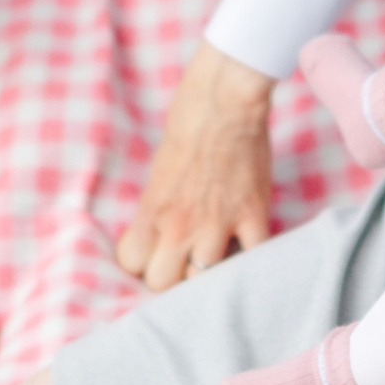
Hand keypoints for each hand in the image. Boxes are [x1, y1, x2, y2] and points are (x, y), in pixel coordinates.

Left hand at [115, 41, 275, 290]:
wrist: (225, 101)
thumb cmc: (188, 122)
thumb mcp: (158, 170)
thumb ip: (159, 208)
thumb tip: (164, 234)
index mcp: (151, 210)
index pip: (132, 264)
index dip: (142, 260)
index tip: (153, 252)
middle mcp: (179, 226)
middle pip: (163, 283)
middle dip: (171, 274)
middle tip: (183, 258)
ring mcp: (218, 225)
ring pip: (206, 280)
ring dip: (210, 269)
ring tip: (216, 254)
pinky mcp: (252, 217)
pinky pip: (252, 259)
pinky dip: (250, 258)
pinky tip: (246, 247)